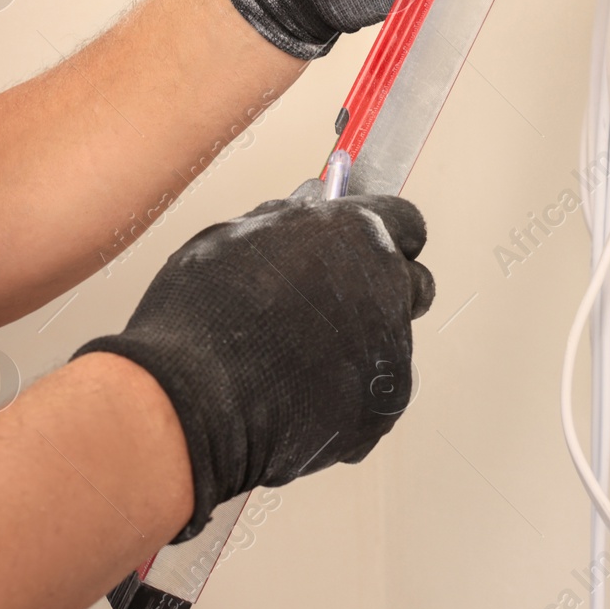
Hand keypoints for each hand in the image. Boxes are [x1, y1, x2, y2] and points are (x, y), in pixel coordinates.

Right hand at [75, 182, 434, 539]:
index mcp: (355, 232)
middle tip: (334, 313)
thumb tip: (309, 206)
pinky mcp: (387, 402)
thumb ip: (290, 222)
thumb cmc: (201, 318)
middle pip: (413, 284)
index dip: (385, 239)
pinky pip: (376, 395)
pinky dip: (349, 398)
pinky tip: (300, 400)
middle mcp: (387, 284)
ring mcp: (393, 346)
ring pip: (390, 344)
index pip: (405, 223)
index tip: (366, 253)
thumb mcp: (236, 239)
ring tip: (296, 366)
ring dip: (359, 350)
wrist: (196, 402)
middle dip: (384, 296)